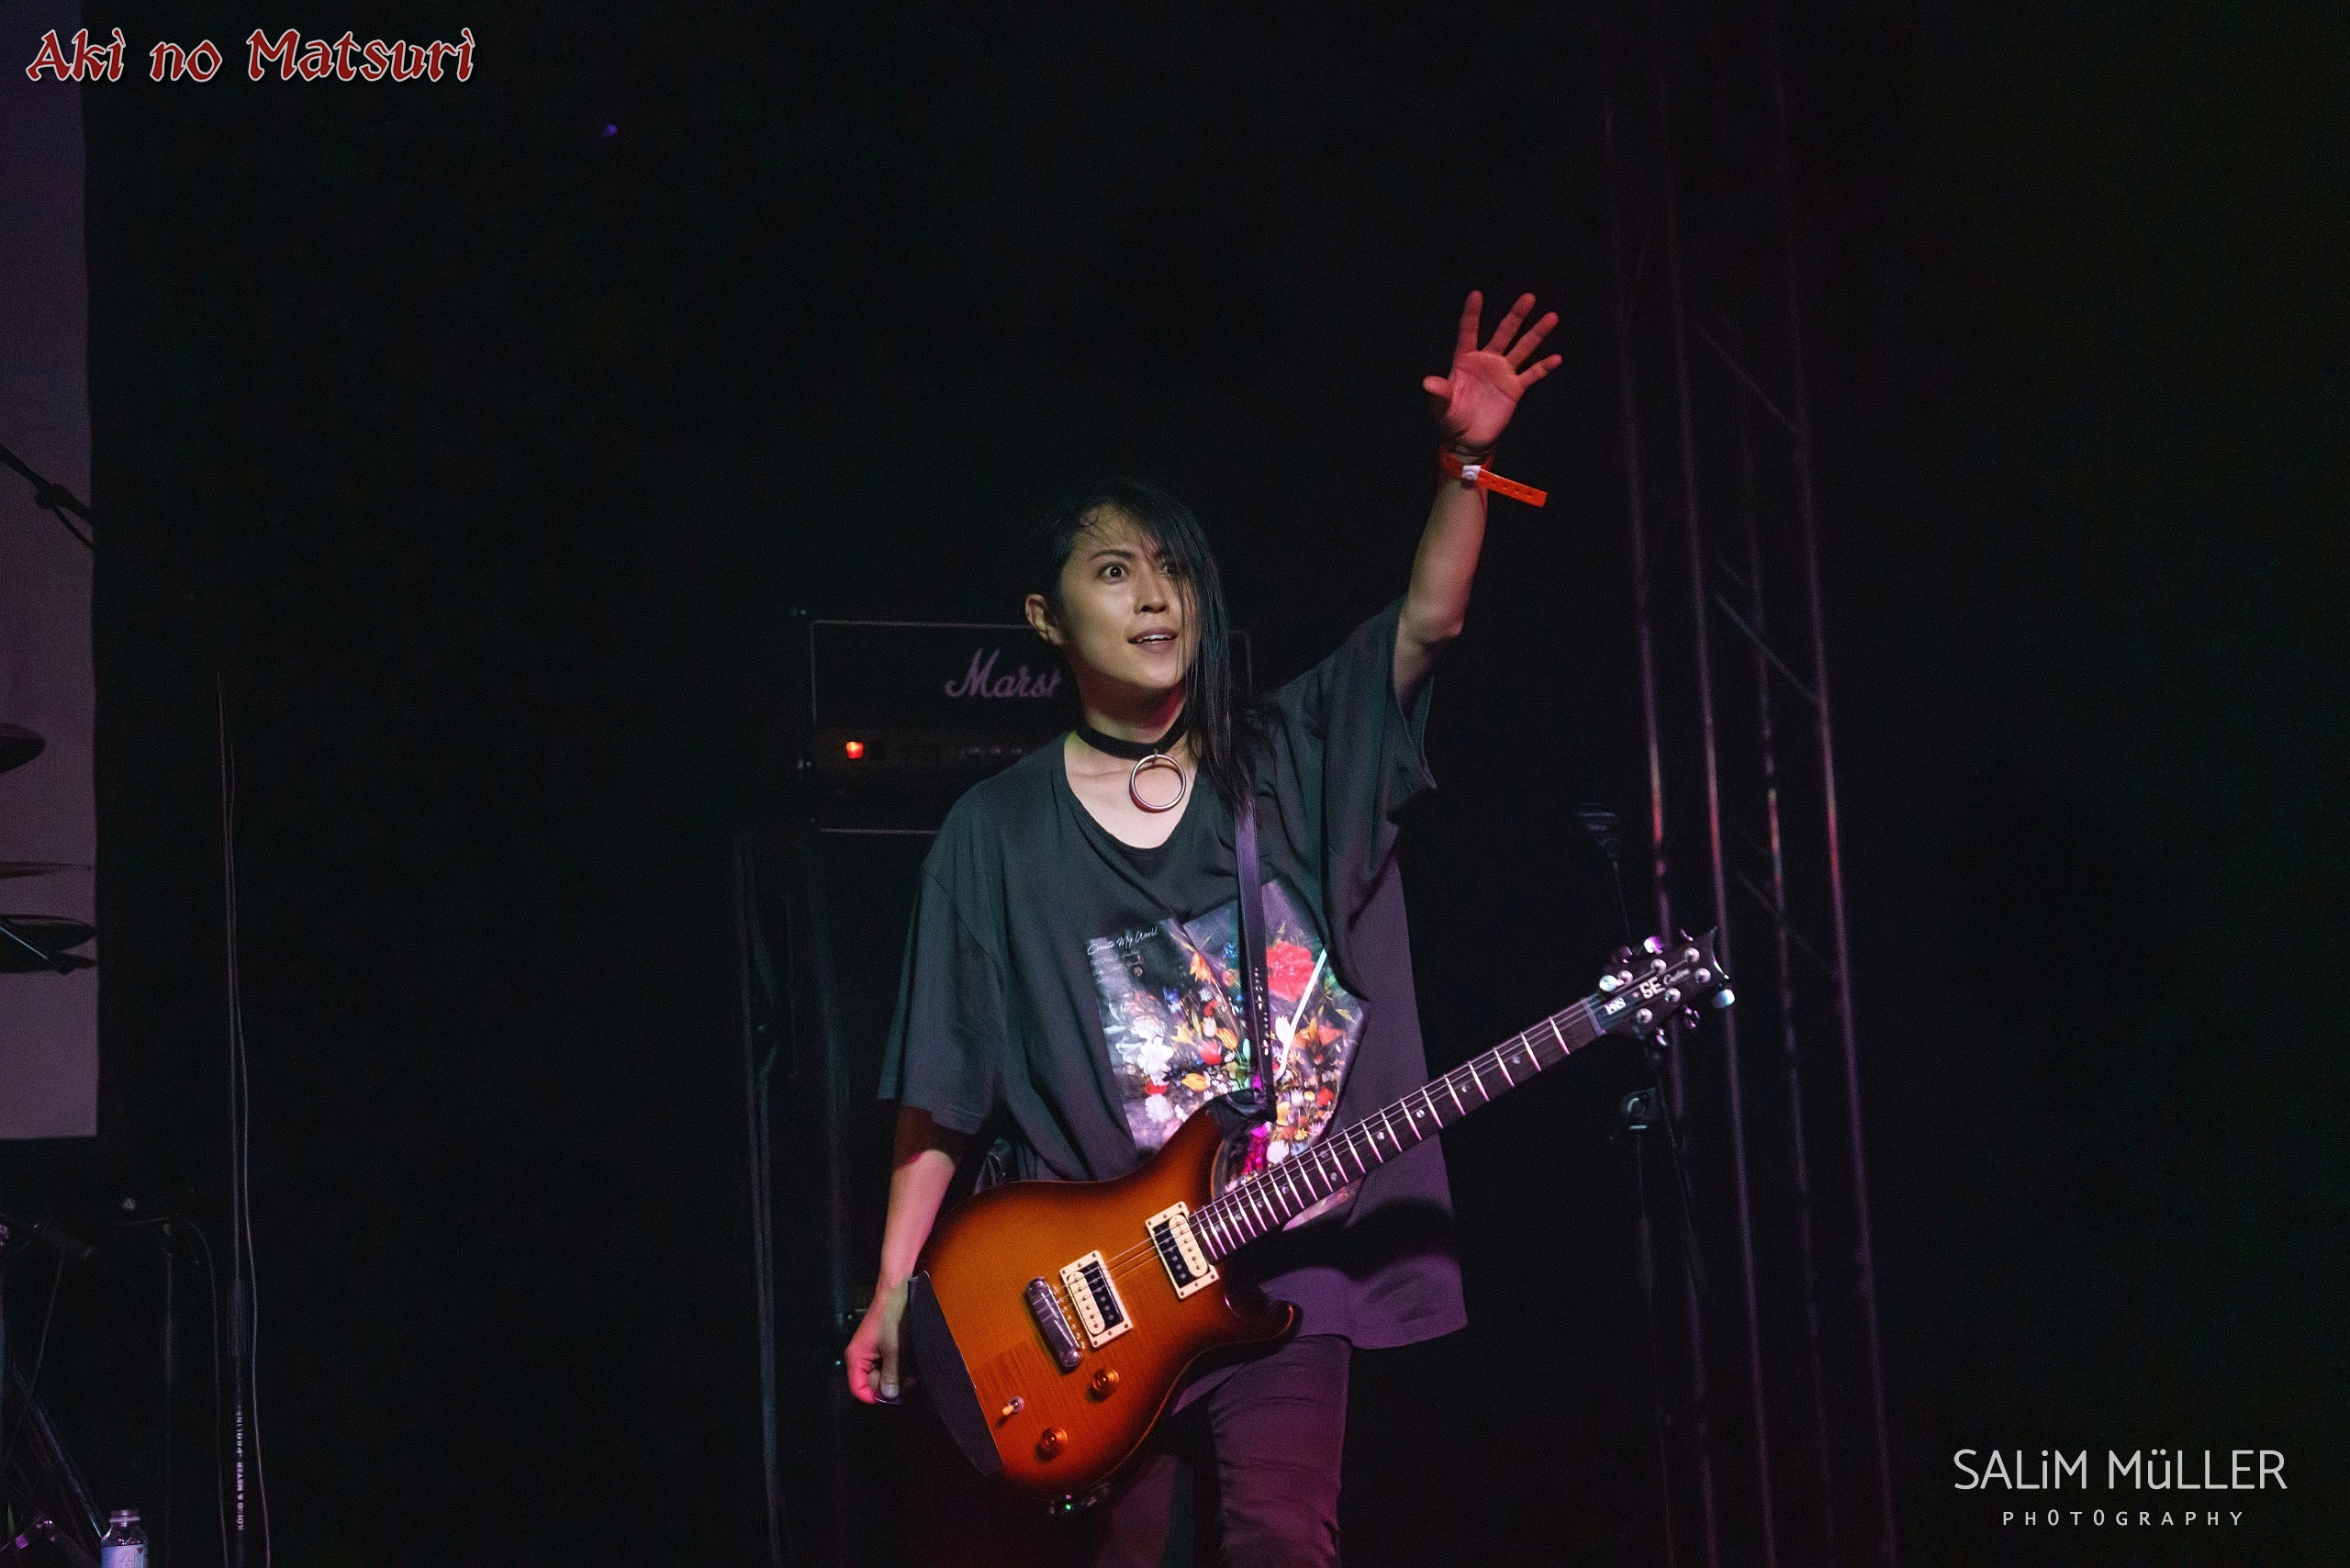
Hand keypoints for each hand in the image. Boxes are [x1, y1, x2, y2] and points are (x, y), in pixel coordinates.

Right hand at [845, 1277, 912, 1403]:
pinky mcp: (881, 1347)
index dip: (873, 1396)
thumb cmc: (891, 1318)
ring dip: (896, 1376)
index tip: (892, 1396)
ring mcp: (871, 1352)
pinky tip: (909, 1363)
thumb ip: (890, 1375)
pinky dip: (897, 1366)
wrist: (897, 1292)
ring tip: (911, 1372)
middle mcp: (860, 1357)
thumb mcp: (893, 1350)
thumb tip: (888, 1396)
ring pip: (881, 1375)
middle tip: (907, 1382)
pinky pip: (886, 1365)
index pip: (858, 1389)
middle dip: (888, 1385)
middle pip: (870, 1383)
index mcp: (856, 1358)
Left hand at [1421, 290, 1561, 454]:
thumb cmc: (1451, 419)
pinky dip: (1544, 367)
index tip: (1476, 294)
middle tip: (1529, 297)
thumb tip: (1427, 382)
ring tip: (1551, 316)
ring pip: (1522, 348)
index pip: (1468, 332)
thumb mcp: (1442, 406)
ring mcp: (1503, 373)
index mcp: (1465, 360)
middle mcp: (1487, 361)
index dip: (1472, 314)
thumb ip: (1440, 392)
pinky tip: (1556, 358)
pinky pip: (1532, 374)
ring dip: (1537, 334)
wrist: (1468, 439)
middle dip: (1516, 316)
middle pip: (1503, 333)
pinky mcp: (1514, 388)